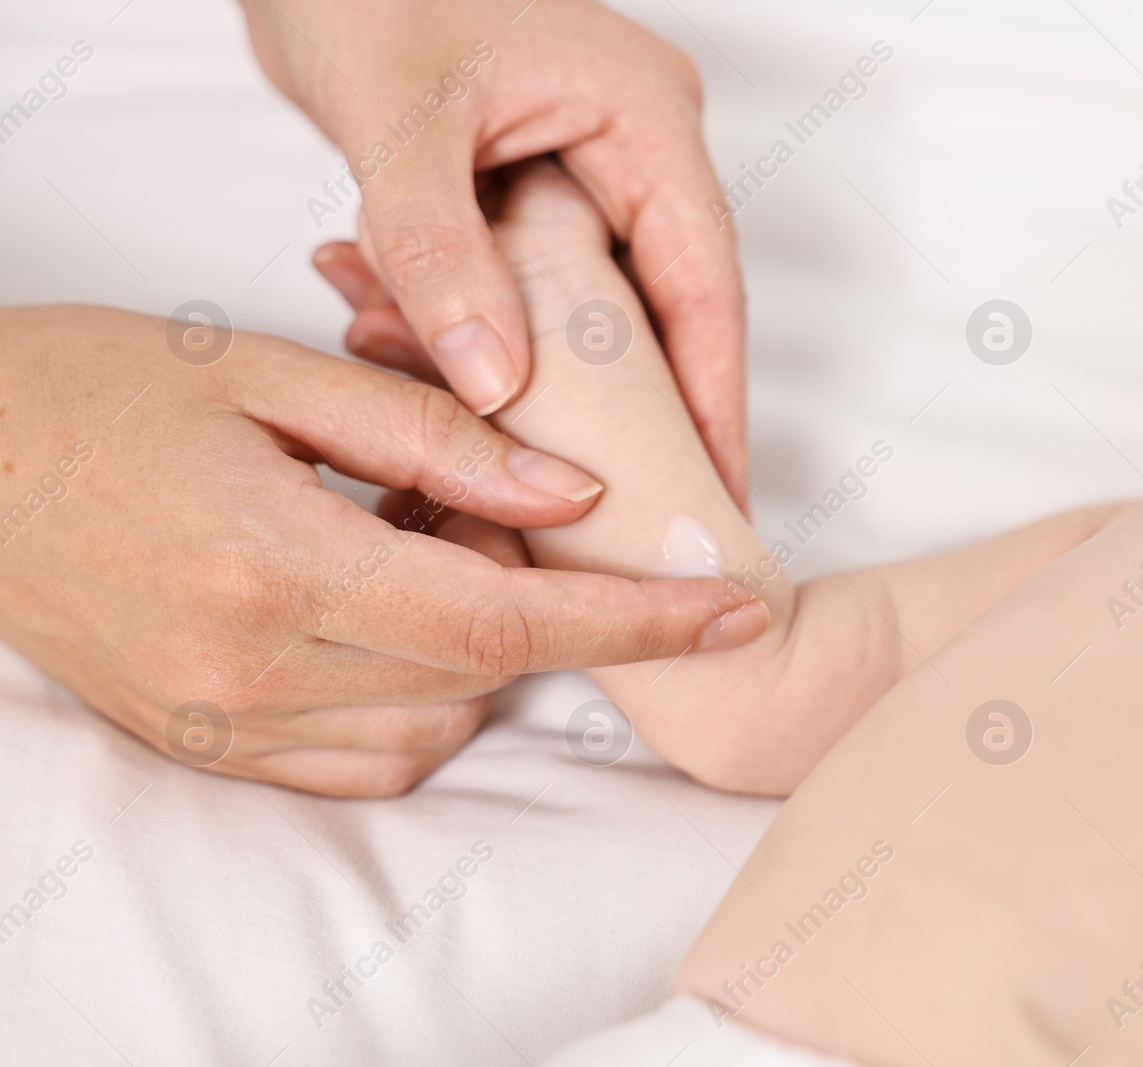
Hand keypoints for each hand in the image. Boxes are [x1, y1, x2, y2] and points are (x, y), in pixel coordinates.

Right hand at [0, 306, 758, 795]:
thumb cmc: (97, 393)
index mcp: (272, 567)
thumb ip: (435, 436)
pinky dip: (421, 692)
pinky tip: (380, 604)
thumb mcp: (267, 374)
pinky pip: (371, 755)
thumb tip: (575, 489)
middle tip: (488, 498)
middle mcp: (252, 674)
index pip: (504, 617)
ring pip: (438, 722)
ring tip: (409, 538)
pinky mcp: (211, 750)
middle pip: (482, 667)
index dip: (636, 621)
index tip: (735, 612)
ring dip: (478, 641)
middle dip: (537, 592)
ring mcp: (227, 728)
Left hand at [240, 0, 748, 507]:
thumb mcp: (398, 120)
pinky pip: (529, 284)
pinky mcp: (528, 186)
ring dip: (539, 374)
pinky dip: (481, 328)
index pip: (703, 281)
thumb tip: (496, 382)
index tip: (717, 490)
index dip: (712, 396)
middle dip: (637, 410)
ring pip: (589, 305)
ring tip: (504, 448)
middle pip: (662, 307)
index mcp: (643, 115)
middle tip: (639, 518)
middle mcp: (632, 145)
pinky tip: (419, 356)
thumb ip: (442, 250)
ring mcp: (584, 166)